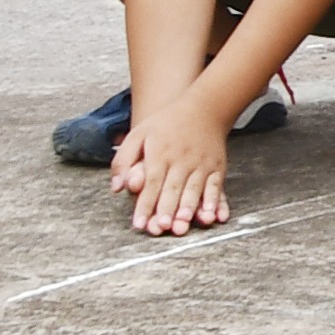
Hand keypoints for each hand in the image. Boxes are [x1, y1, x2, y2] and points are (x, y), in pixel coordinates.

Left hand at [113, 85, 239, 237]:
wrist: (204, 107)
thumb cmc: (167, 124)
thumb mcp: (138, 134)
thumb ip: (123, 160)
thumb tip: (116, 187)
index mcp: (160, 154)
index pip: (151, 183)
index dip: (145, 205)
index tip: (139, 224)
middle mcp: (181, 160)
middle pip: (173, 189)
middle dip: (167, 210)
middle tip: (162, 228)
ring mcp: (201, 163)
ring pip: (194, 189)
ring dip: (189, 208)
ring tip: (183, 224)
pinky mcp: (217, 166)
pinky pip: (216, 186)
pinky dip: (214, 201)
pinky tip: (211, 214)